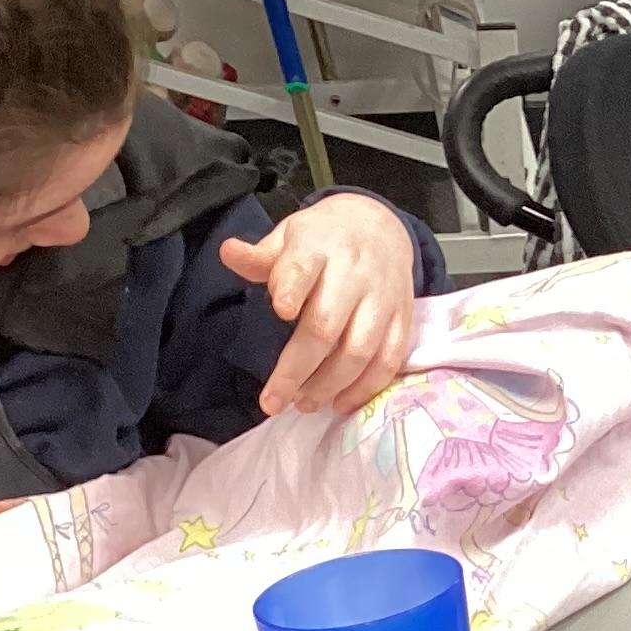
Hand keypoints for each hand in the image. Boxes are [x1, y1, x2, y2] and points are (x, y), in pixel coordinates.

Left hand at [224, 195, 417, 417]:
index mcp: (319, 246)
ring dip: (330, 384)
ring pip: (359, 350)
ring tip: (304, 404)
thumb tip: (228, 253)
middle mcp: (354, 272)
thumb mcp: (289, 236)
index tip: (279, 309)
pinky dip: (366, 387)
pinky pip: (389, 359)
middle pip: (326, 325)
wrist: (381, 226)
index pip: (305, 266)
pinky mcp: (402, 318)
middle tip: (273, 401)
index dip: (292, 287)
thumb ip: (260, 256)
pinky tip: (341, 402)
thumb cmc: (324, 240)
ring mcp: (383, 298)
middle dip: (297, 368)